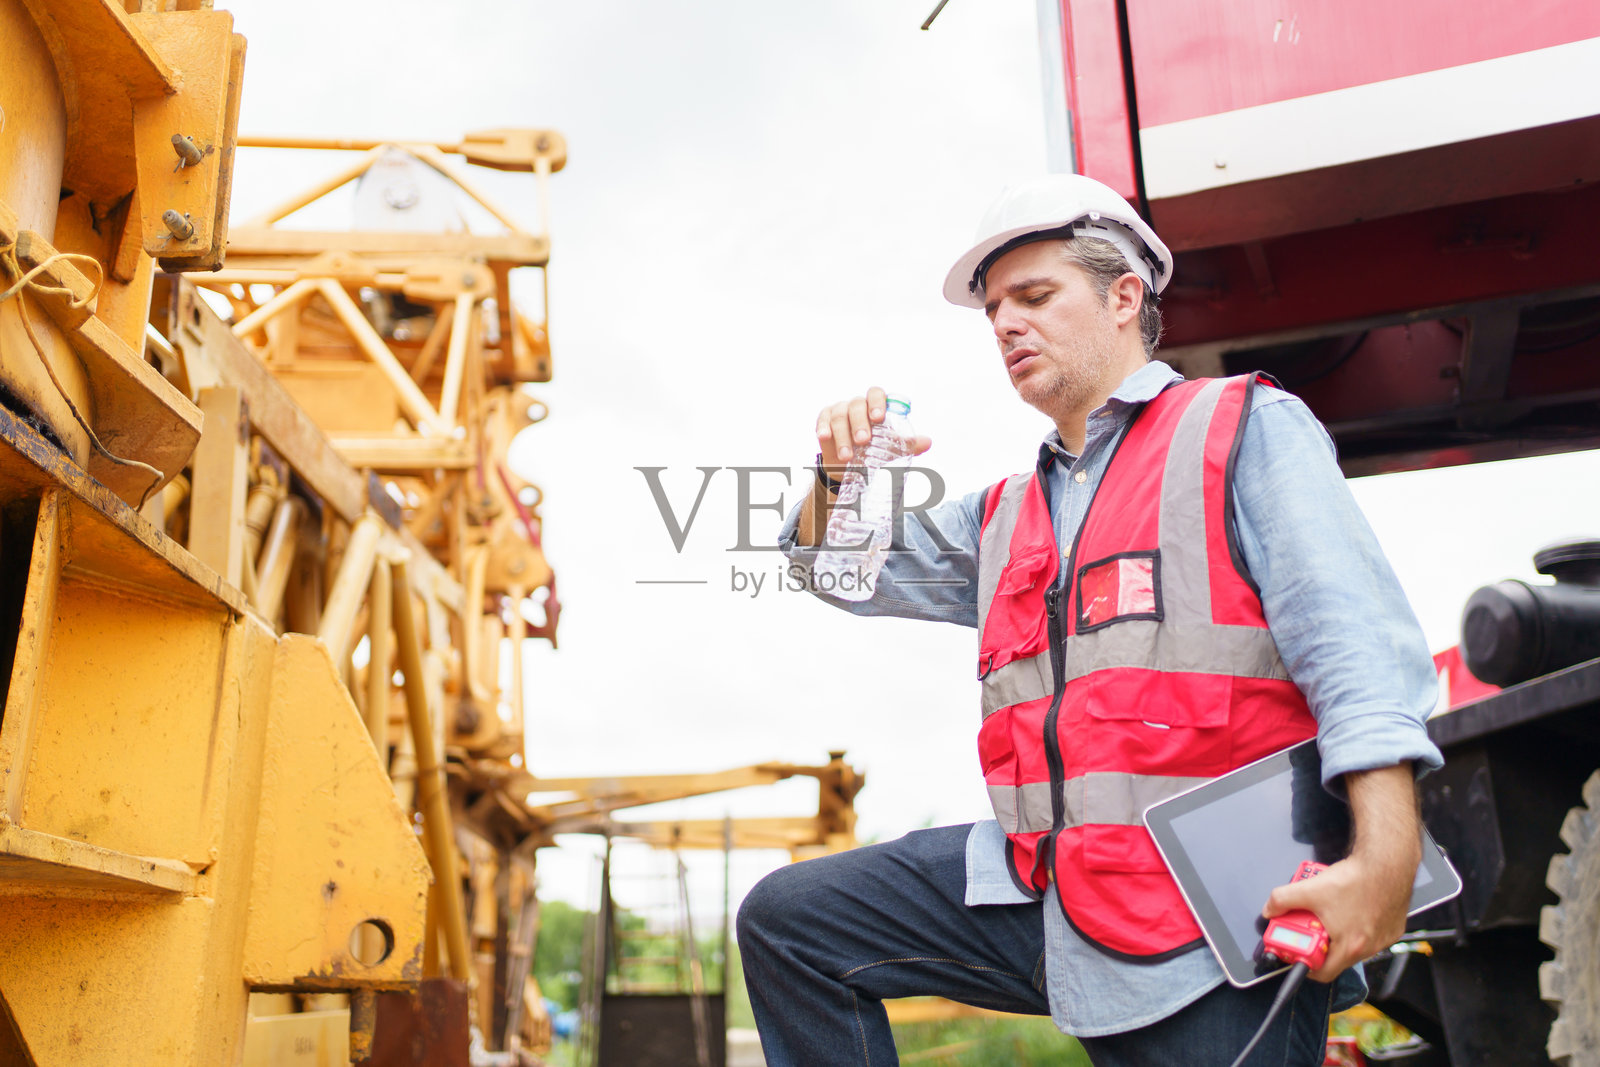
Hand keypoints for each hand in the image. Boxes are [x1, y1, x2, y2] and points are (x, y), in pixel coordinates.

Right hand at [814, 387, 931, 465]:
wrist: (850, 466)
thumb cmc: (874, 450)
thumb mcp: (891, 449)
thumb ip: (908, 444)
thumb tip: (927, 442)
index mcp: (874, 406)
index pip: (876, 394)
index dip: (877, 402)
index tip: (879, 417)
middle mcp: (856, 405)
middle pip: (856, 405)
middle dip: (860, 423)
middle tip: (864, 441)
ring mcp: (839, 410)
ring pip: (839, 416)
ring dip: (843, 436)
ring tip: (847, 456)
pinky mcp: (824, 419)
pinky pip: (822, 419)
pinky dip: (822, 428)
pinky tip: (824, 437)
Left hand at [1261, 763, 1420, 982]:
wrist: (1387, 863)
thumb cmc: (1356, 879)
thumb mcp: (1309, 889)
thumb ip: (1283, 900)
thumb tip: (1270, 909)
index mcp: (1348, 946)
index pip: (1323, 973)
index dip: (1306, 966)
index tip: (1298, 955)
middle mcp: (1369, 948)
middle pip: (1337, 957)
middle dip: (1320, 944)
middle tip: (1312, 928)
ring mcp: (1383, 939)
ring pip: (1354, 945)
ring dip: (1339, 934)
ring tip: (1329, 914)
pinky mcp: (1392, 929)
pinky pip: (1371, 935)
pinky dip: (1358, 926)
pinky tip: (1350, 908)